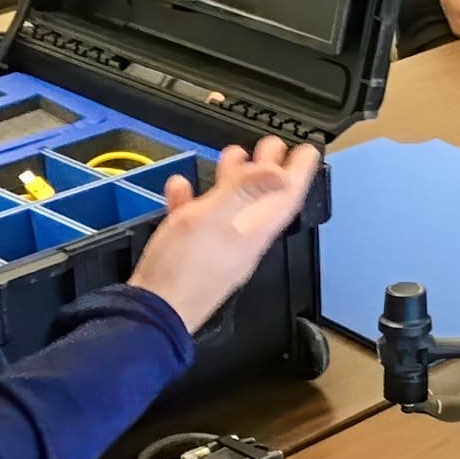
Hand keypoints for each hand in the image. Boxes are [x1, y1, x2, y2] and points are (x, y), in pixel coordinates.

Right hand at [130, 137, 320, 334]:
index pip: (286, 196)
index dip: (300, 170)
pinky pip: (201, 221)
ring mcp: (219, 249)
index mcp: (254, 231)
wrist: (151, 314)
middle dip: (269, 168)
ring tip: (232, 155)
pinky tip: (181, 188)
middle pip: (262, 198)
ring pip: (232, 207)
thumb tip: (280, 171)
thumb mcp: (211, 218)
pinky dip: (195, 201)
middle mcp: (242, 240)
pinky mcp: (194, 256)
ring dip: (234, 180)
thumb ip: (242, 191)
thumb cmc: (182, 269)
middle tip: (270, 144)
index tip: (308, 149)